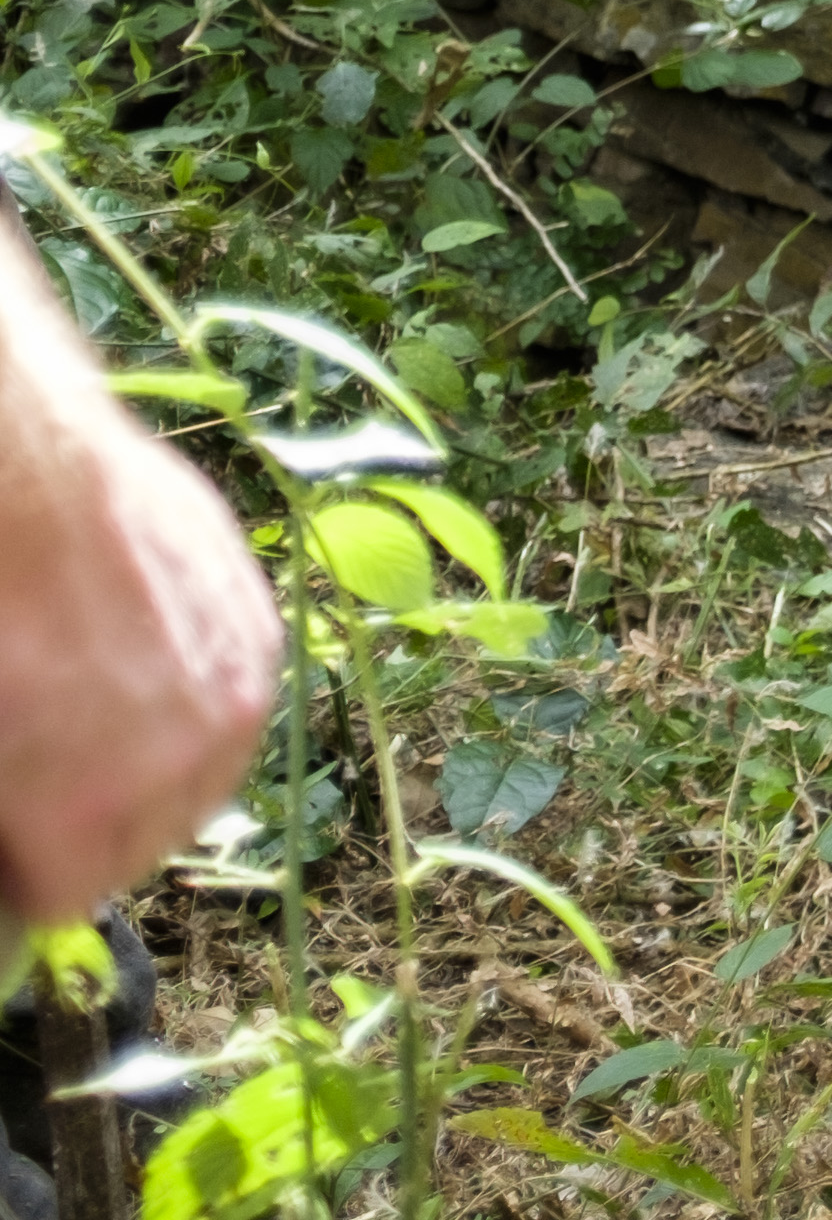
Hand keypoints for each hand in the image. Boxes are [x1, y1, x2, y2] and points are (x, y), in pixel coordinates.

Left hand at [0, 338, 281, 921]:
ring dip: (154, 769)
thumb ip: (11, 812)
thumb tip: (20, 831)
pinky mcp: (255, 633)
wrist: (28, 484)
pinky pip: (230, 702)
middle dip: (95, 828)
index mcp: (88, 817)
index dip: (27, 870)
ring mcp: (232, 697)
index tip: (9, 835)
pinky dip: (188, 699)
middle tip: (44, 777)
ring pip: (200, 778)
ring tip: (96, 719)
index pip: (66, 900)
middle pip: (144, 848)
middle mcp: (181, 771)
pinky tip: (135, 661)